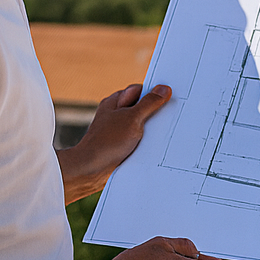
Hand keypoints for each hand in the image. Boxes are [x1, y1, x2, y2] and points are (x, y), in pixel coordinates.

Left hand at [57, 83, 171, 203]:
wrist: (91, 170)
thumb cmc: (107, 142)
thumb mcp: (133, 118)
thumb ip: (149, 103)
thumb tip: (164, 89)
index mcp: (115, 102)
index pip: (139, 90)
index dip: (153, 93)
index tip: (168, 98)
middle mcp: (116, 114)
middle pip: (142, 106)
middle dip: (154, 112)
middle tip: (166, 116)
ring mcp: (118, 129)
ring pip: (141, 124)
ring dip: (150, 129)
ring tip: (157, 135)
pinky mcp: (121, 144)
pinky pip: (139, 138)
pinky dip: (145, 141)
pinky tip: (151, 146)